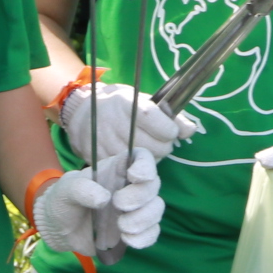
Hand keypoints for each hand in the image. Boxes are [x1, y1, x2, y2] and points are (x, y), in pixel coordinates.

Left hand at [31, 151, 163, 254]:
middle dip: (140, 197)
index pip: (141, 157)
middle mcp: (130, 186)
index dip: (146, 164)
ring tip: (121, 227)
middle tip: (118, 205)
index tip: (134, 177)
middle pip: (153, 185)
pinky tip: (127, 240)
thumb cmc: (63, 201)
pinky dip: (144, 238)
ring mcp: (134, 209)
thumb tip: (104, 198)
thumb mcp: (65, 190)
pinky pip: (151, 233)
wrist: (59, 229)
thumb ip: (81, 188)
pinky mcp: (134, 230)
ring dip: (144, 219)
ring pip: (156, 209)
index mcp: (116, 169)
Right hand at [52, 78, 196, 179]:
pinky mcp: (98, 159)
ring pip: (142, 162)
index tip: (170, 131)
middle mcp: (114, 122)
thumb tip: (190, 130)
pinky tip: (133, 159)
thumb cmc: (120, 106)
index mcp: (127, 104)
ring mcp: (104, 142)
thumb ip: (170, 116)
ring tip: (147, 149)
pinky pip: (127, 170)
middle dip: (163, 146)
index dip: (169, 130)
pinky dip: (134, 168)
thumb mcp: (143, 101)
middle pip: (154, 147)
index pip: (158, 122)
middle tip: (160, 142)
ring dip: (151, 159)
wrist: (82, 113)